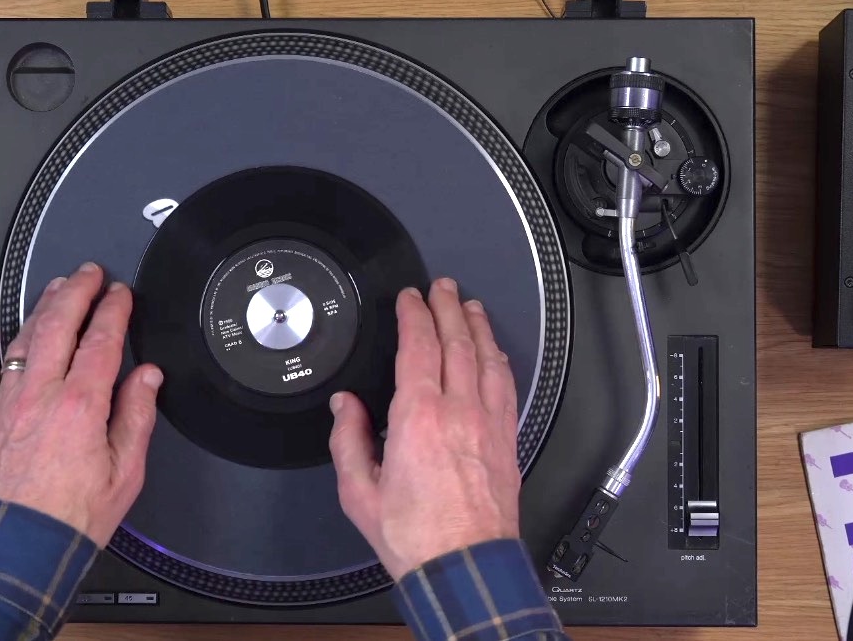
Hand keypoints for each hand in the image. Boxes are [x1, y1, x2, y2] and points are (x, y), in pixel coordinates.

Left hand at [0, 262, 162, 546]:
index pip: (102, 341)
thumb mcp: (127, 472)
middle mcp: (40, 397)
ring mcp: (5, 406)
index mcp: (81, 406)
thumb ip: (136, 416)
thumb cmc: (73, 518)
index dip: (114, 310)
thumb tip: (146, 377)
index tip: (121, 293)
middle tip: (89, 273)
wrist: (21, 552)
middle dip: (76, 292)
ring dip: (40, 309)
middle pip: (59, 327)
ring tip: (56, 289)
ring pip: (22, 341)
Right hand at [329, 278, 520, 579]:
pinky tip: (495, 354)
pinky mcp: (506, 441)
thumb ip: (349, 441)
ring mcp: (488, 424)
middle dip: (449, 308)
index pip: (419, 347)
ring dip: (478, 327)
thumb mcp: (359, 492)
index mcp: (418, 417)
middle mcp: (458, 412)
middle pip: (458, 343)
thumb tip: (346, 406)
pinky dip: (499, 361)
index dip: (415, 315)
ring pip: (487, 359)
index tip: (410, 297)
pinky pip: (506, 387)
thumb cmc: (416, 536)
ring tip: (470, 307)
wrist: (465, 567)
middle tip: (442, 286)